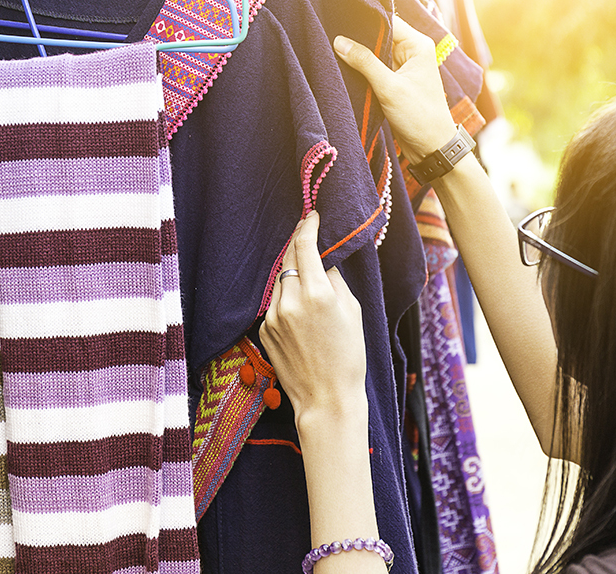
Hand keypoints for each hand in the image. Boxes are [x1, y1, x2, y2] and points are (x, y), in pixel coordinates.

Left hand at [259, 212, 367, 427]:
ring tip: (312, 291)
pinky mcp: (263, 331)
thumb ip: (334, 279)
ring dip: (293, 278)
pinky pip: (275, 305)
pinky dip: (287, 302)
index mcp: (316, 293)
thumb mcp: (352, 311)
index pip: (305, 245)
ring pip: (281, 282)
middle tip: (309, 241)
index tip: (311, 216)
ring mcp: (272, 317)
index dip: (307, 226)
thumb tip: (324, 259)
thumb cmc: (348, 356)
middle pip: (289, 259)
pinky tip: (303, 320)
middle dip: (299, 248)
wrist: (326, 398)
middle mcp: (289, 301)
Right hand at [334, 16, 456, 163]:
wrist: (431, 148)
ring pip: (375, 51)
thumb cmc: (419, 117)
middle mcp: (412, 51)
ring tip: (333, 47)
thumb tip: (339, 41)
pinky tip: (343, 65)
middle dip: (358, 36)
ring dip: (359, 53)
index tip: (340, 16)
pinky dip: (362, 68)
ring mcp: (403, 66)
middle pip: (380, 34)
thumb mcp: (389, 88)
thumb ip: (365, 63)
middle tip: (331, 33)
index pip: (388, 20)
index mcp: (418, 45)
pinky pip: (375, 67)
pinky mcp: (395, 81)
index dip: (365, 18)